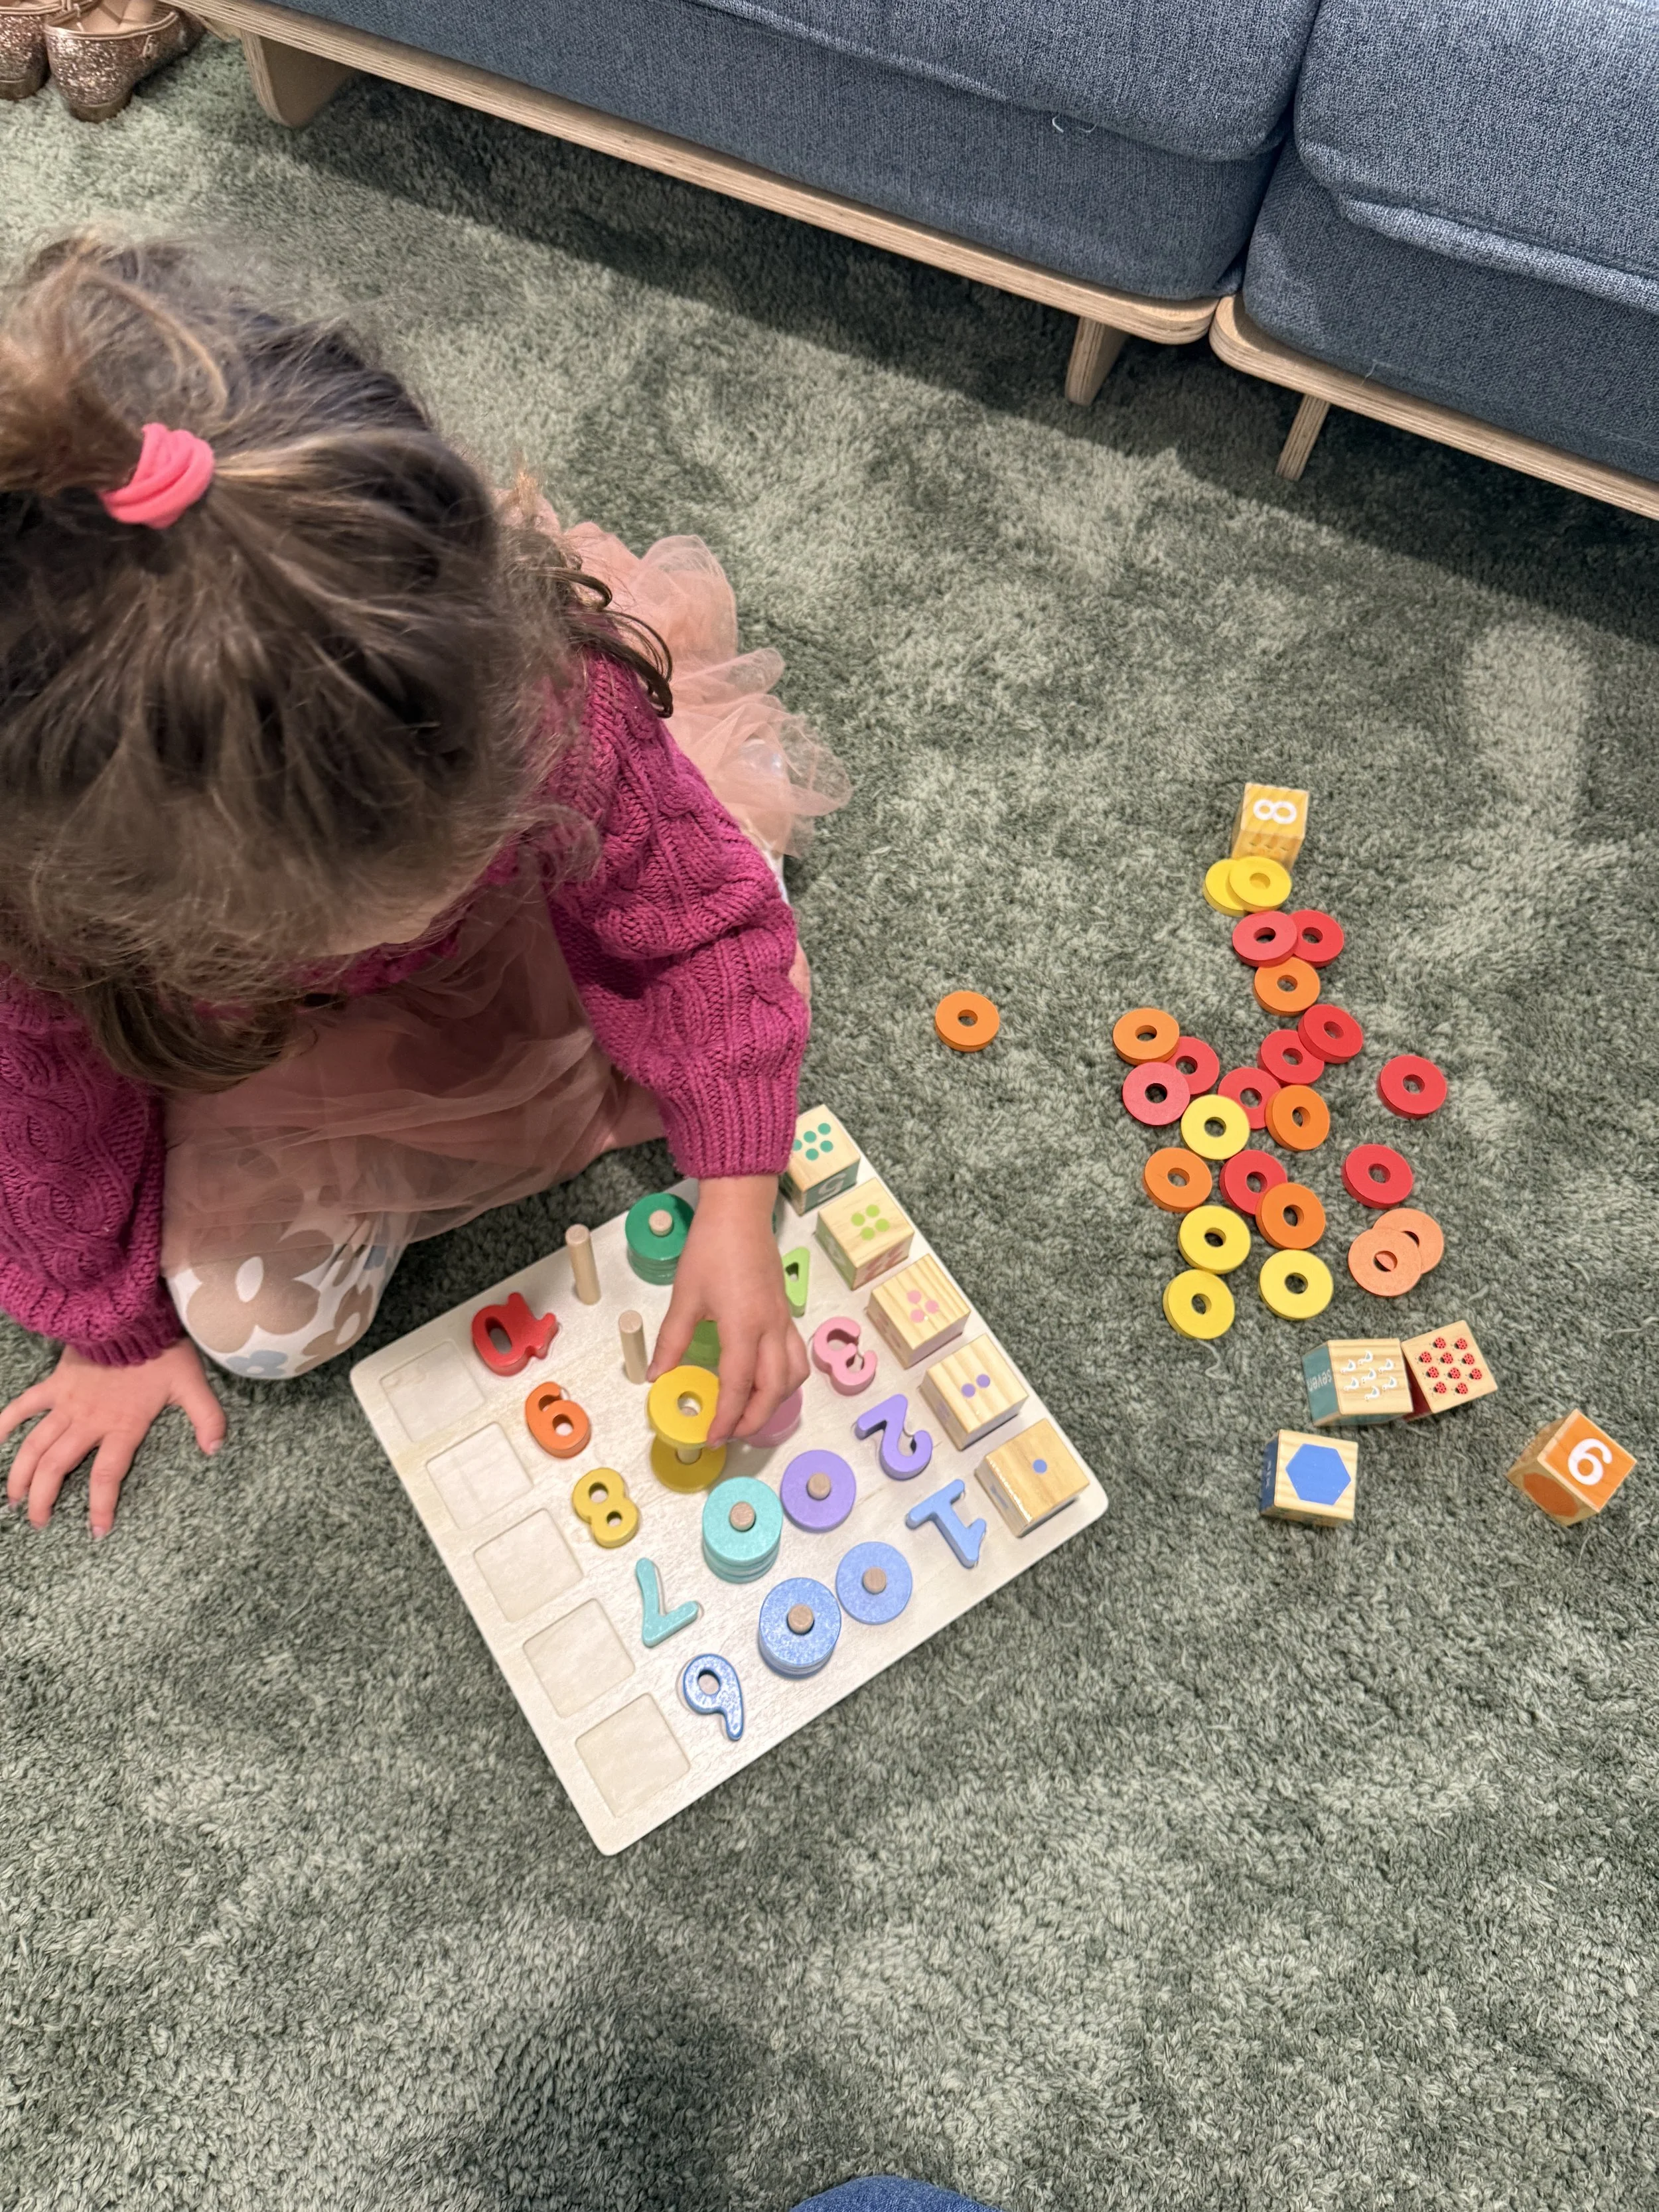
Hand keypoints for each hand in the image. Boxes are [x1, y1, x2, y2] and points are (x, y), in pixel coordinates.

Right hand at [2, 1340, 226, 1536]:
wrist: (130, 1317)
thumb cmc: (163, 1351)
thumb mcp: (193, 1385)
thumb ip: (208, 1418)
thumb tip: (216, 1449)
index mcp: (122, 1426)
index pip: (106, 1475)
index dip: (100, 1505)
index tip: (97, 1530)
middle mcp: (89, 1420)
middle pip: (57, 1467)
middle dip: (44, 1499)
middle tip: (38, 1522)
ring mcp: (67, 1402)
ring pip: (35, 1445)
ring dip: (21, 1473)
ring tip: (14, 1498)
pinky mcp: (55, 1383)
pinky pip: (24, 1405)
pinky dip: (5, 1422)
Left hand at [648, 1174, 808, 1444]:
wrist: (740, 1212)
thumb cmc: (712, 1247)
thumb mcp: (684, 1297)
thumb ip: (672, 1341)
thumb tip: (656, 1376)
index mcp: (744, 1325)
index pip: (739, 1385)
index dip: (726, 1417)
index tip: (711, 1437)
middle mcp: (771, 1327)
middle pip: (774, 1389)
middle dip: (754, 1420)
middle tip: (730, 1434)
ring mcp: (783, 1320)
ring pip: (793, 1375)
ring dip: (775, 1401)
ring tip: (749, 1412)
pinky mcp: (785, 1313)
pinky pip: (795, 1356)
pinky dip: (783, 1378)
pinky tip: (762, 1381)